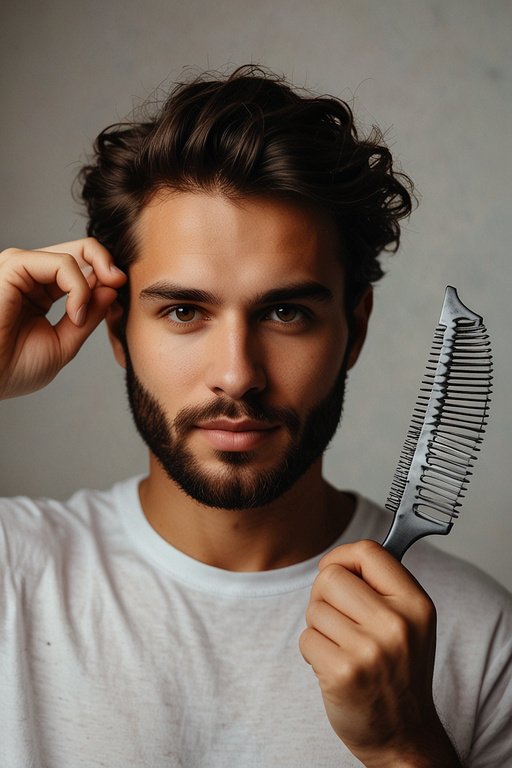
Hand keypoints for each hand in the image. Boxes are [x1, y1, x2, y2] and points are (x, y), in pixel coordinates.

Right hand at [0, 238, 125, 398]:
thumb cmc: (14, 368)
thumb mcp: (64, 342)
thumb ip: (88, 316)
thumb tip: (112, 288)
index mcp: (41, 291)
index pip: (82, 268)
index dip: (107, 277)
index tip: (120, 295)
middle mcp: (31, 275)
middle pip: (80, 251)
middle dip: (108, 265)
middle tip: (120, 283)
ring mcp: (22, 268)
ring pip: (74, 255)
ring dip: (92, 282)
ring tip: (83, 315)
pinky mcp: (14, 266)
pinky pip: (61, 263)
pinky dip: (78, 286)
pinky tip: (75, 312)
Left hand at [299, 540, 459, 766]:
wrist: (404, 735)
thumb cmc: (399, 671)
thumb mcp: (411, 622)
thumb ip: (382, 586)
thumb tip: (337, 559)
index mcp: (415, 603)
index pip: (369, 551)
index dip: (343, 557)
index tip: (337, 571)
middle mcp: (396, 624)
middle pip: (331, 577)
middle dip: (324, 595)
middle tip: (338, 619)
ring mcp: (369, 650)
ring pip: (315, 608)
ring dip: (319, 627)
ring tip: (341, 647)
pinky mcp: (342, 673)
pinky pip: (306, 638)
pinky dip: (312, 651)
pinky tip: (333, 666)